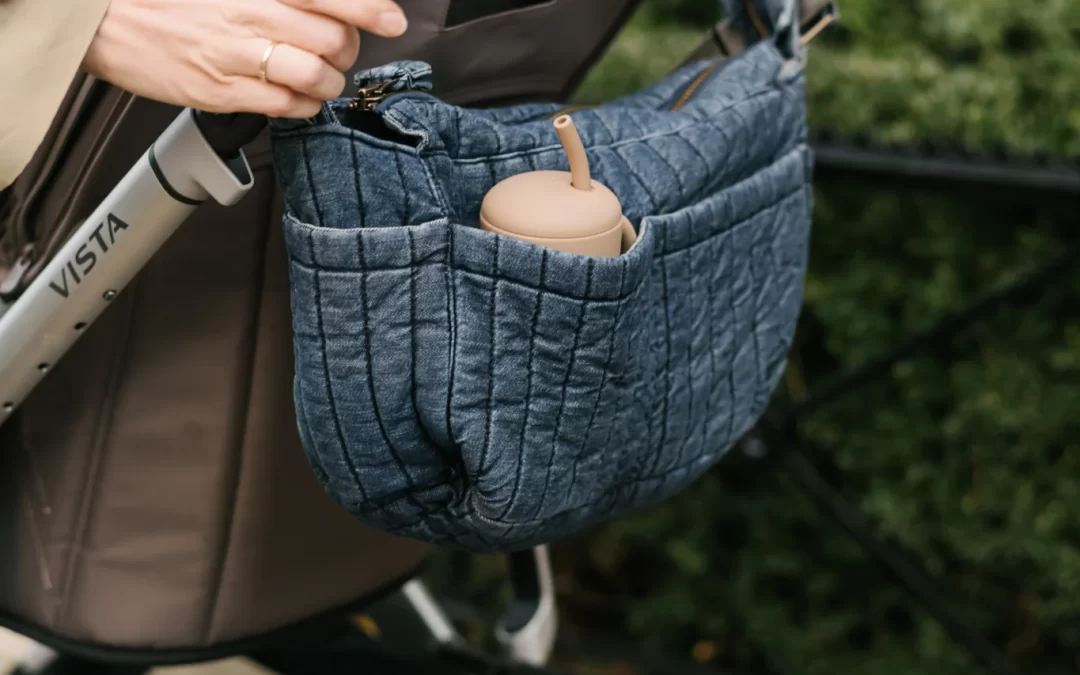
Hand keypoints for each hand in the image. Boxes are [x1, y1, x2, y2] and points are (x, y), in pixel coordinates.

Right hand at [81, 0, 407, 117]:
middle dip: (347, 51)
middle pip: (333, 39)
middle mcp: (250, 15)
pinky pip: (286, 105)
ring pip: (317, 76)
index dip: (369, 7)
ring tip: (319, 78)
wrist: (104, 18)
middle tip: (337, 51)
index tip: (392, 19)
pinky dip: (304, 104)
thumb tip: (322, 3)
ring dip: (329, 82)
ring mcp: (236, 56)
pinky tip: (296, 96)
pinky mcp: (222, 92)